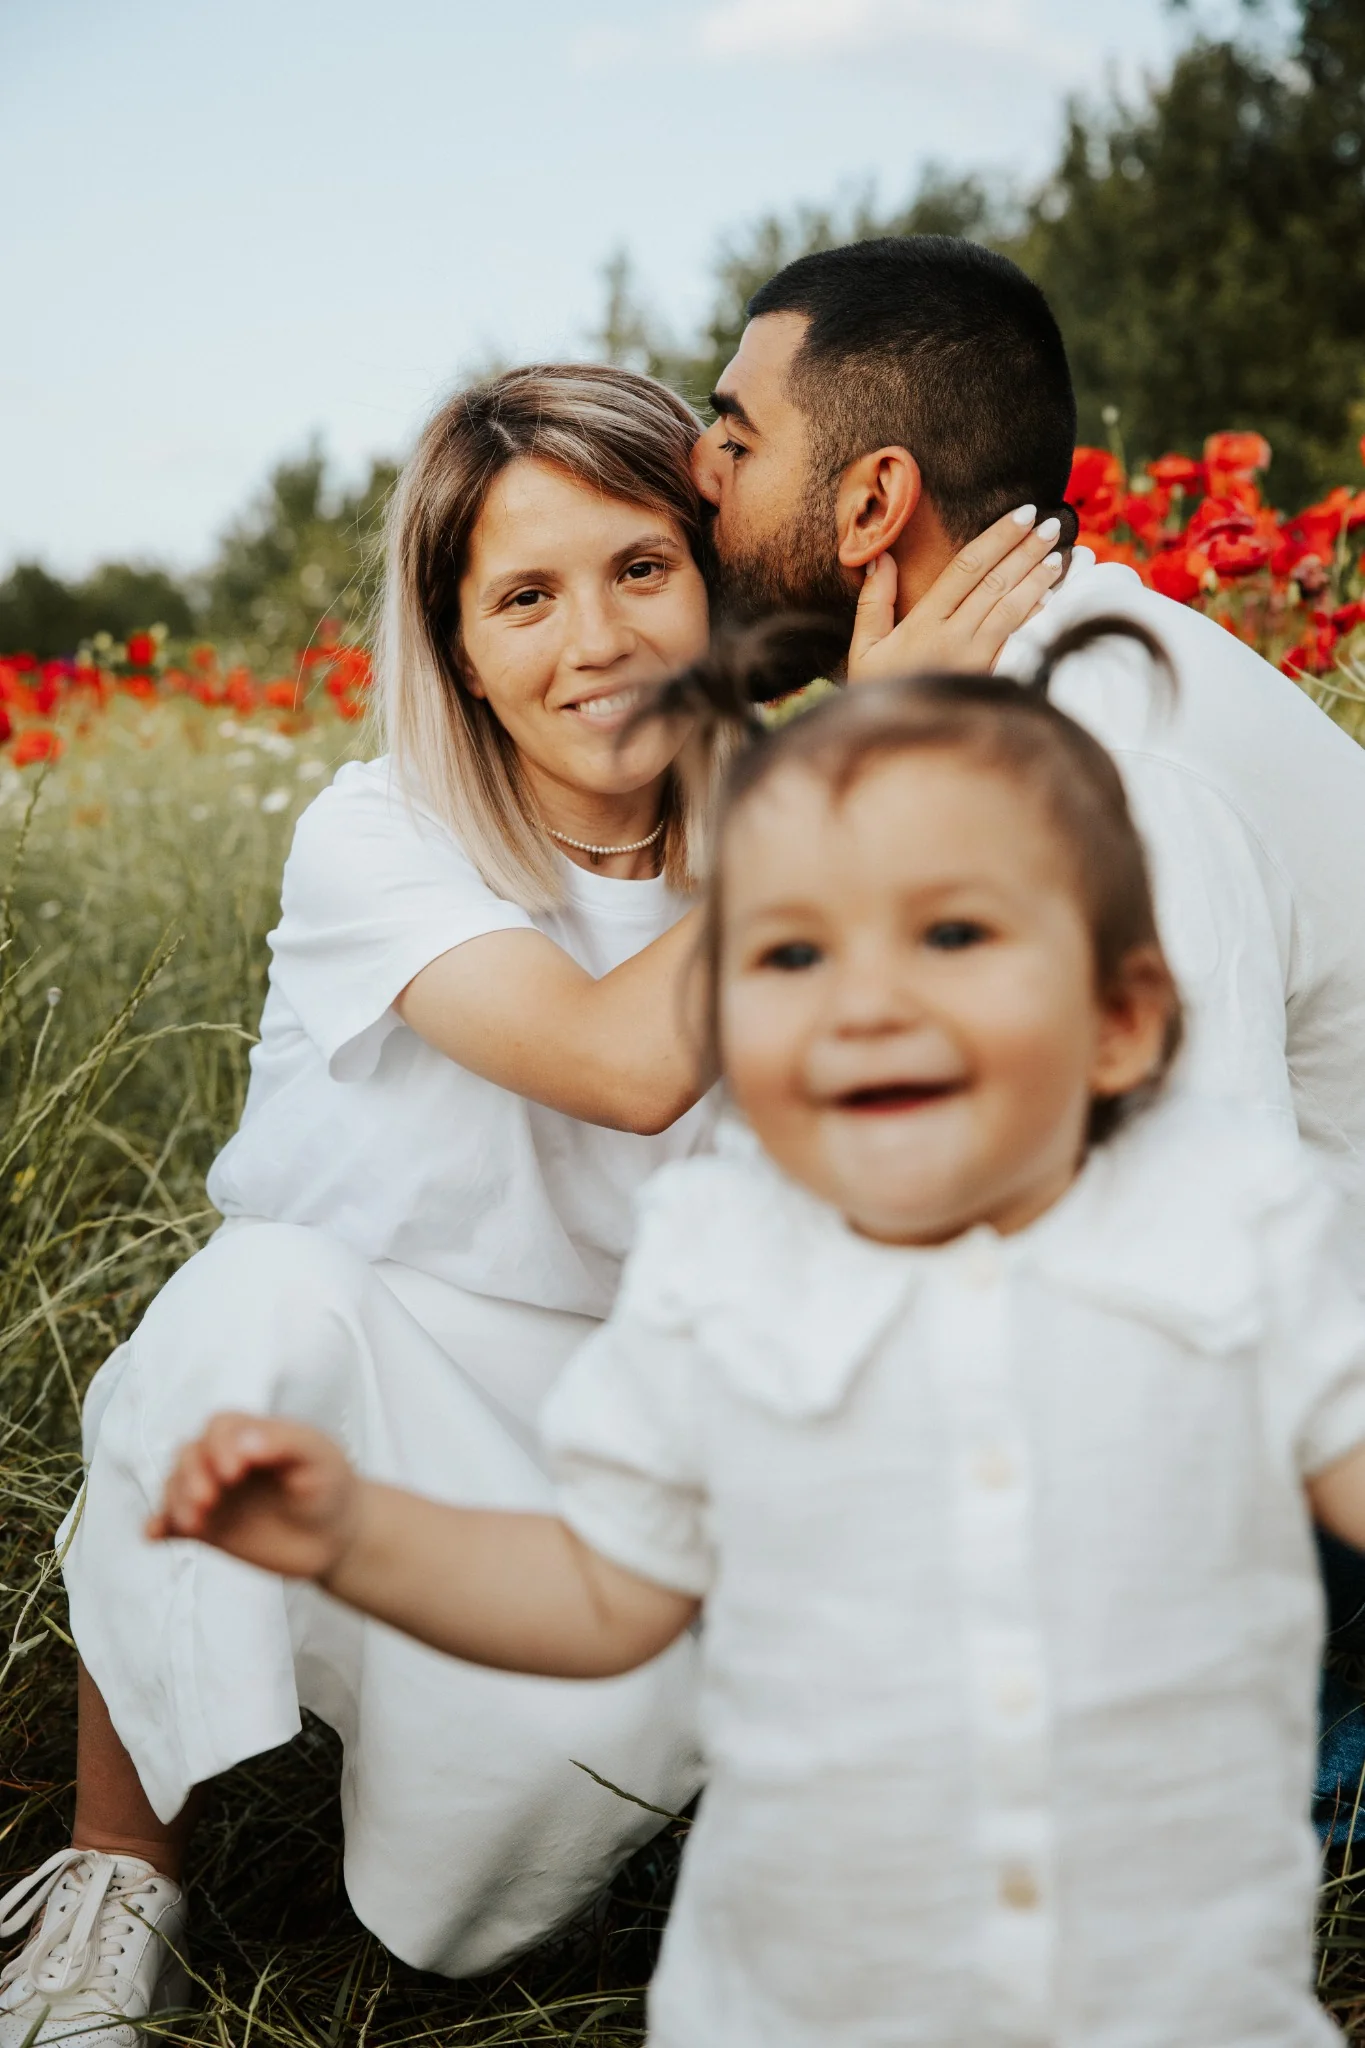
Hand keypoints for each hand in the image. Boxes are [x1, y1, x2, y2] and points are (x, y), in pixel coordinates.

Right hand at [148, 1412, 360, 1581]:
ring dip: (176, 1501)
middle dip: (192, 1475)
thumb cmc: (329, 1484)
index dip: (220, 1445)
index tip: (235, 1471)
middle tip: (209, 1500)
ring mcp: (213, 1494)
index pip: (220, 1427)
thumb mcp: (318, 1457)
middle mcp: (223, 1460)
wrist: (337, 1535)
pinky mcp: (207, 1528)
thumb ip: (284, 1443)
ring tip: (193, 1523)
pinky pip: (172, 1524)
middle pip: (189, 1455)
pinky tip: (155, 1534)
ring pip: (176, 1487)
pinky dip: (159, 1527)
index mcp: (250, 1434)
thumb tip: (243, 1441)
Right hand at [847, 506, 1065, 683]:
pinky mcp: (990, 679)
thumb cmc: (877, 694)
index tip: (1022, 514)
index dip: (998, 538)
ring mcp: (976, 660)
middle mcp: (954, 637)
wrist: (897, 748)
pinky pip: (1018, 641)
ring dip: (1039, 580)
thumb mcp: (864, 650)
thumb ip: (874, 603)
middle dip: (1027, 551)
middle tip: (1053, 524)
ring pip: (1013, 609)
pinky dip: (1036, 617)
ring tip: (1061, 555)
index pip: (967, 567)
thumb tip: (880, 558)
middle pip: (997, 583)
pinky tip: (1053, 597)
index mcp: (924, 623)